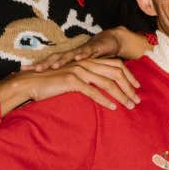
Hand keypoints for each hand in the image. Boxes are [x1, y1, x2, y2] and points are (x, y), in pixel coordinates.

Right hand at [0, 57, 140, 114]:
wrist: (30, 82)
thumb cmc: (51, 84)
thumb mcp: (72, 81)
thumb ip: (86, 82)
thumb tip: (100, 90)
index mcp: (87, 61)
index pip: (115, 65)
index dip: (129, 76)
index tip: (137, 88)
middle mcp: (85, 63)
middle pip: (115, 73)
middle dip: (129, 87)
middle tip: (138, 101)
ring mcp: (79, 71)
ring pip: (107, 82)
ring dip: (121, 95)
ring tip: (130, 106)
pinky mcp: (71, 80)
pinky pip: (93, 91)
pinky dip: (104, 100)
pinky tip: (113, 108)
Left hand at [25, 28, 151, 70]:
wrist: (108, 42)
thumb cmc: (90, 58)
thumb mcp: (77, 71)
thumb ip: (65, 78)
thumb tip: (49, 88)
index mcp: (65, 59)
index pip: (47, 63)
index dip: (35, 66)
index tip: (20, 71)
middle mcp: (70, 54)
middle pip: (53, 59)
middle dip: (43, 64)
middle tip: (32, 70)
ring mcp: (81, 50)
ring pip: (68, 56)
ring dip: (60, 61)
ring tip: (52, 66)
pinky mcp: (93, 49)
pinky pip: (87, 53)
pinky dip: (81, 55)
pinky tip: (77, 59)